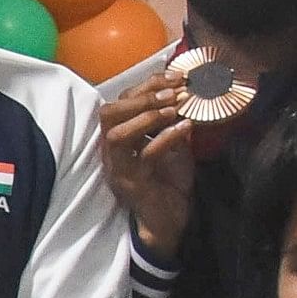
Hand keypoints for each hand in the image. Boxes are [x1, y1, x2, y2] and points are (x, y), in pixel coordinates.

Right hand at [97, 77, 200, 258]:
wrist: (169, 221)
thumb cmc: (168, 183)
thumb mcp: (172, 146)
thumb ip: (172, 124)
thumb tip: (187, 94)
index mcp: (118, 138)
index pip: (120, 102)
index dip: (145, 86)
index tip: (175, 77)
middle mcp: (112, 151)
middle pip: (109, 113)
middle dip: (141, 97)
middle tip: (173, 90)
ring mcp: (119, 168)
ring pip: (118, 134)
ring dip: (147, 116)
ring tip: (175, 108)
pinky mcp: (133, 183)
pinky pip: (145, 156)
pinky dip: (166, 138)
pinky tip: (186, 128)